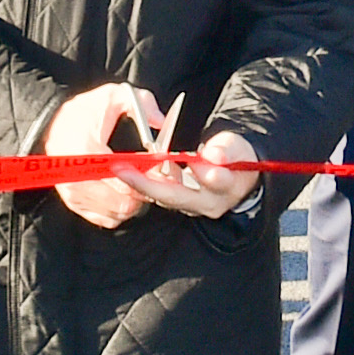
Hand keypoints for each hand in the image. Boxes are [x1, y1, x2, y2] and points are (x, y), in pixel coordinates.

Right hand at [42, 81, 167, 227]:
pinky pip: (103, 218)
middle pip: (120, 201)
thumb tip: (160, 121)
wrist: (53, 124)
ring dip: (133, 203)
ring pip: (114, 213)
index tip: (155, 171)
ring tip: (140, 187)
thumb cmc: (84, 111)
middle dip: (141, 193)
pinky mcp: (73, 202)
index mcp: (85, 148)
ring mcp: (72, 192)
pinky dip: (119, 211)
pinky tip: (125, 196)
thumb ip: (142, 104)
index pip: (120, 177)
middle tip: (152, 181)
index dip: (142, 177)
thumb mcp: (113, 96)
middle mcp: (75, 176)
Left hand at [131, 129, 261, 220]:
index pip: (215, 181)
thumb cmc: (234, 155)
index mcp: (227, 186)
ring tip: (118, 169)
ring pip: (161, 197)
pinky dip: (141, 182)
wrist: (234, 172)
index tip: (184, 162)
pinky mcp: (178, 204)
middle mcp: (208, 203)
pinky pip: (156, 195)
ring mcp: (191, 207)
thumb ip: (225, 151)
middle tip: (121, 169)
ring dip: (138, 183)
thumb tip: (214, 156)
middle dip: (145, 182)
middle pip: (174, 195)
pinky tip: (127, 170)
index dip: (197, 173)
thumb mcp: (235, 147)